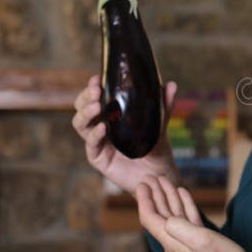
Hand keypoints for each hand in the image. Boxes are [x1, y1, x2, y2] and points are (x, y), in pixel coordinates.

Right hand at [71, 75, 180, 193]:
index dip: (93, 87)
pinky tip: (103, 128)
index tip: (97, 78)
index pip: (95, 97)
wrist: (159, 173)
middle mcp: (100, 126)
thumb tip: (171, 84)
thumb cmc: (156, 147)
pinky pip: (91, 145)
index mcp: (111, 114)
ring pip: (80, 124)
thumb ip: (164, 105)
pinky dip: (95, 135)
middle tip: (96, 92)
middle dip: (86, 97)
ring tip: (97, 107)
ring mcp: (97, 142)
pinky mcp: (98, 158)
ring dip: (86, 114)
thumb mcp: (160, 123)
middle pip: (82, 108)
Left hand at [136, 176, 251, 251]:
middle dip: (155, 197)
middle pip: (160, 217)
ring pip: (173, 218)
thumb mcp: (202, 241)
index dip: (145, 200)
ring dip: (169, 199)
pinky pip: (187, 223)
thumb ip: (181, 228)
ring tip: (166, 182)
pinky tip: (184, 196)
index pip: (151, 219)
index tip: (143, 183)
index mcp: (172, 245)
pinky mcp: (199, 247)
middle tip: (151, 178)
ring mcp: (186, 248)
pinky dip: (184, 207)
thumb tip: (167, 218)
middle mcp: (175, 247)